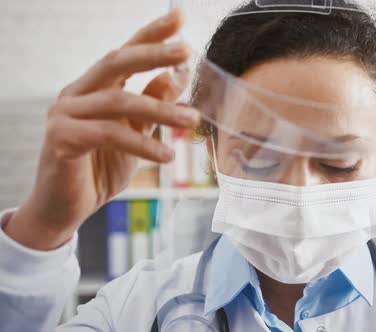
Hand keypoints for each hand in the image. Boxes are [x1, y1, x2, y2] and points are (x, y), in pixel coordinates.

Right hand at [5, 9, 196, 249]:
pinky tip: (168, 155)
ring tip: (193, 120)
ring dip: (161, 110)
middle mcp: (77, 93)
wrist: (67, 208)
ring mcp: (65, 114)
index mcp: (94, 87)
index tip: (180, 15)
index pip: (125, 52)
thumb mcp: (135, 135)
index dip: (152, 33)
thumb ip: (151, 107)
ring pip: (119, 100)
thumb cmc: (100, 168)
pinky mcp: (62, 139)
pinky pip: (109, 134)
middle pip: (117, 62)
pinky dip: (142, 145)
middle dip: (154, 52)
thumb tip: (176, 77)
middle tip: (187, 48)